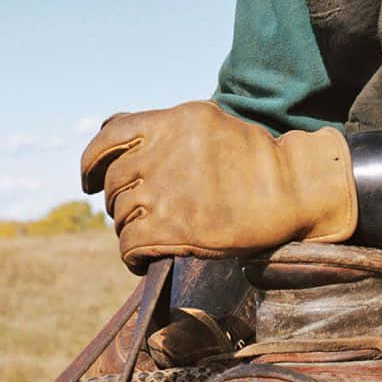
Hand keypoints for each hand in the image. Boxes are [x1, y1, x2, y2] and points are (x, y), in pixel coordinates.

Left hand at [80, 100, 356, 271]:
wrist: (295, 188)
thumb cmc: (258, 160)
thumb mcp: (211, 125)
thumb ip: (169, 132)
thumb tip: (121, 142)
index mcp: (176, 122)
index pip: (111, 135)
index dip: (91, 160)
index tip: (86, 179)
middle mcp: (166, 152)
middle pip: (114, 179)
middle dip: (119, 199)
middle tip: (136, 212)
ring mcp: (169, 190)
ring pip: (121, 213)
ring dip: (130, 227)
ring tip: (151, 234)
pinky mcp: (176, 228)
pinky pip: (130, 244)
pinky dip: (132, 256)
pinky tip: (144, 259)